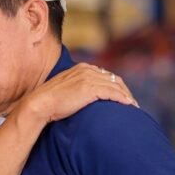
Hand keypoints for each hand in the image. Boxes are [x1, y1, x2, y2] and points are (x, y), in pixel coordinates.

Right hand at [20, 63, 137, 123]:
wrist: (40, 104)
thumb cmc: (50, 101)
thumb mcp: (66, 89)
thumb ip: (77, 87)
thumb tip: (84, 96)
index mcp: (82, 68)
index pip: (106, 75)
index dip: (116, 85)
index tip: (122, 96)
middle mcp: (87, 70)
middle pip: (114, 79)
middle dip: (124, 91)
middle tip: (131, 102)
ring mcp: (89, 78)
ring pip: (115, 86)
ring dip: (127, 96)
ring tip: (133, 106)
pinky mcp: (90, 89)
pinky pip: (112, 93)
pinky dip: (122, 98)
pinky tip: (128, 105)